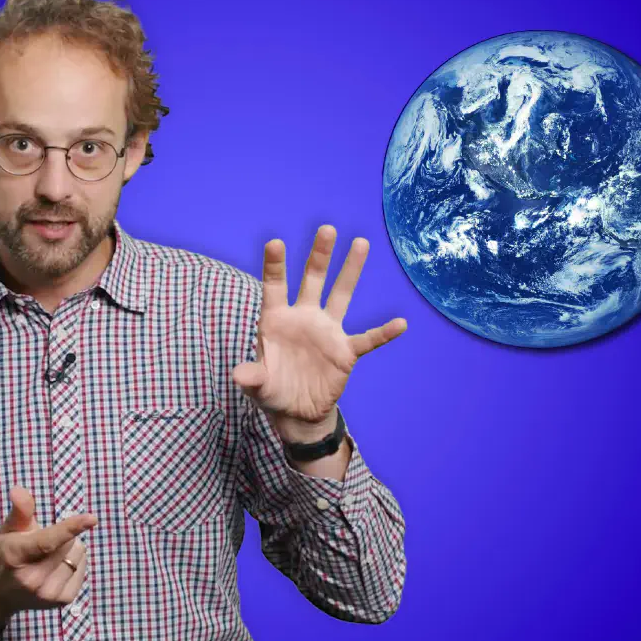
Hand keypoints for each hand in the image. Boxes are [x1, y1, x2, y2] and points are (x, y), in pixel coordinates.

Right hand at [0, 487, 95, 635]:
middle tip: (43, 543)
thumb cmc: (6, 554)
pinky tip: (56, 567)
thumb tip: (19, 490)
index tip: (92, 518)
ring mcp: (47, 593)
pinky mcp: (60, 601)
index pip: (47, 541)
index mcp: (15, 556)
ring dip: (69, 549)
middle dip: (62, 536)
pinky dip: (74, 562)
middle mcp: (31, 578)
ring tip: (48, 557)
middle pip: (68, 544)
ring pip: (78, 555)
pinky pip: (82, 568)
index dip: (70, 528)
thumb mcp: (8, 530)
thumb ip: (20, 510)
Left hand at [231, 225, 406, 435]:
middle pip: (313, 280)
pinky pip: (367, 340)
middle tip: (326, 229)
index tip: (275, 242)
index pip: (275, 287)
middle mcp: (304, 317)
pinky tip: (400, 323)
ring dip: (351, 270)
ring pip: (341, 295)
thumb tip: (239, 375)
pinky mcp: (345, 352)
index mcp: (277, 320)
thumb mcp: (258, 386)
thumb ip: (251, 377)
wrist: (297, 411)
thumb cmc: (273, 390)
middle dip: (320, 256)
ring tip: (360, 243)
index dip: (275, 266)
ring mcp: (327, 332)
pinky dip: (383, 334)